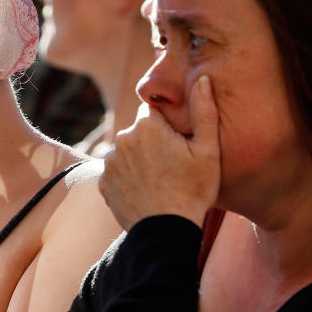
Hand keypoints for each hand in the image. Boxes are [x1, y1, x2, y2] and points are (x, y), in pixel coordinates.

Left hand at [99, 75, 219, 229]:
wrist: (167, 232)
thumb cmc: (194, 191)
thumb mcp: (208, 151)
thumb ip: (205, 111)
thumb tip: (203, 79)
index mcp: (147, 124)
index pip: (154, 109)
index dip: (168, 125)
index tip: (179, 143)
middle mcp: (123, 137)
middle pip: (140, 130)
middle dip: (153, 140)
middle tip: (172, 165)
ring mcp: (110, 161)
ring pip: (127, 151)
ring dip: (139, 159)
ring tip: (159, 180)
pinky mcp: (103, 181)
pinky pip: (117, 171)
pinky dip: (128, 178)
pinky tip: (145, 190)